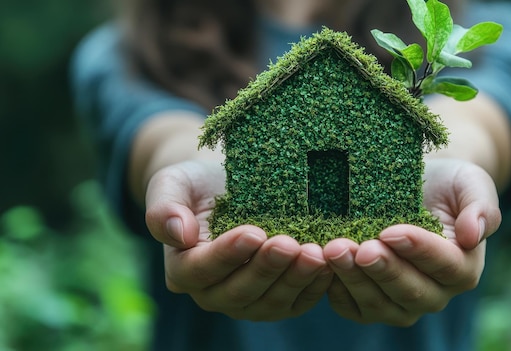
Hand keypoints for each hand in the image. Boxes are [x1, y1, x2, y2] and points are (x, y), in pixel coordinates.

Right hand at [144, 160, 332, 320]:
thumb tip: (179, 235)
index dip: (227, 255)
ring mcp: (247, 301)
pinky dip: (313, 287)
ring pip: (270, 303)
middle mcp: (213, 294)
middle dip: (266, 269)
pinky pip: (295, 302)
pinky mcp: (277, 300)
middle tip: (289, 243)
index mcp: (183, 269)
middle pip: (239, 292)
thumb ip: (163, 208)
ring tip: (315, 254)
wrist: (228, 188)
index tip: (253, 232)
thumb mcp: (172, 183)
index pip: (201, 269)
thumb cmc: (198, 185)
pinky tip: (328, 266)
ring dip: (294, 281)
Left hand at [323, 158, 500, 325]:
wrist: (416, 189)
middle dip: (383, 269)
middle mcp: (435, 294)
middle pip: (411, 292)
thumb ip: (481, 208)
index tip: (392, 231)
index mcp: (464, 268)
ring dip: (355, 280)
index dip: (419, 251)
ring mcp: (400, 304)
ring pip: (379, 304)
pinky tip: (322, 265)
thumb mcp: (470, 184)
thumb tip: (475, 235)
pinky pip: (352, 307)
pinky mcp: (369, 303)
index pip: (445, 266)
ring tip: (335, 250)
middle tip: (360, 247)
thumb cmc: (446, 185)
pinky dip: (336, 290)